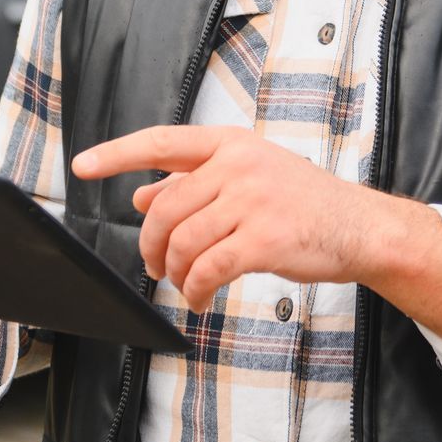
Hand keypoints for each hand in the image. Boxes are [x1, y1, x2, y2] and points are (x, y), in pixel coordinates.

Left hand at [71, 127, 416, 311]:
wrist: (359, 227)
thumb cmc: (304, 202)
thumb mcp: (249, 177)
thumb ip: (196, 182)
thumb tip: (142, 195)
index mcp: (231, 143)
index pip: (162, 141)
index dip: (117, 154)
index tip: (82, 165)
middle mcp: (239, 164)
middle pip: (164, 208)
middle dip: (151, 246)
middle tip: (156, 267)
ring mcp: (252, 200)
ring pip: (183, 242)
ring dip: (176, 274)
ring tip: (186, 286)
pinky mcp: (264, 239)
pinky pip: (208, 270)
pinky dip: (197, 291)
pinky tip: (202, 299)